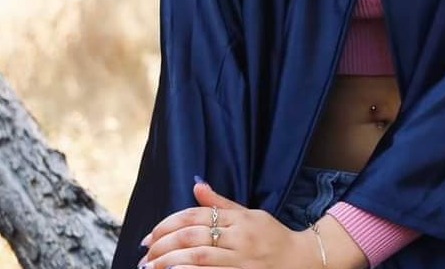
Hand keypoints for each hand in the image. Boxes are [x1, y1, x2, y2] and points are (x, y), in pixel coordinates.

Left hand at [138, 180, 320, 268]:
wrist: (300, 260)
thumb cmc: (272, 236)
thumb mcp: (249, 214)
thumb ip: (220, 203)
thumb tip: (196, 184)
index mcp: (240, 219)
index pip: (198, 216)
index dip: (170, 224)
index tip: (150, 236)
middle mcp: (240, 238)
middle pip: (194, 237)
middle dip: (164, 245)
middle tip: (144, 254)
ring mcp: (241, 261)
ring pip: (200, 259)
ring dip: (170, 263)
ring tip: (150, 267)